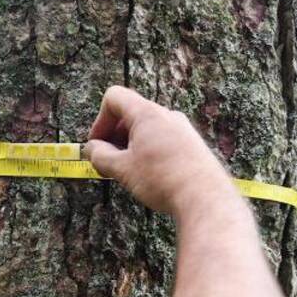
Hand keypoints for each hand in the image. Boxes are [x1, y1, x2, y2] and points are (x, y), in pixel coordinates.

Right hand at [83, 86, 235, 217]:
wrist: (204, 197)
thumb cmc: (162, 179)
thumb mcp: (122, 168)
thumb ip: (101, 156)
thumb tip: (92, 149)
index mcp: (147, 114)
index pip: (114, 98)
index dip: (99, 120)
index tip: (97, 145)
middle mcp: (166, 115)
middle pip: (130, 114)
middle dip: (113, 136)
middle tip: (107, 162)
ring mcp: (182, 129)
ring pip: (146, 128)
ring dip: (130, 145)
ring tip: (127, 171)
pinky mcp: (191, 144)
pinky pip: (162, 139)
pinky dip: (147, 151)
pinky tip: (148, 175)